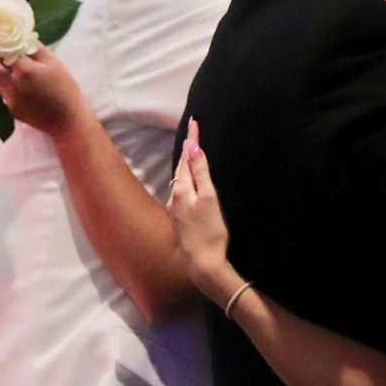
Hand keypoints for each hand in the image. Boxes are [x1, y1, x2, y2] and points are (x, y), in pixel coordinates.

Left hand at [0, 44, 88, 137]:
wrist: (68, 120)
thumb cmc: (65, 88)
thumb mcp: (54, 63)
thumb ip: (35, 48)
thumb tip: (23, 38)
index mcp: (23, 71)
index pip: (4, 51)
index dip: (2, 44)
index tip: (2, 38)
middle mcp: (11, 85)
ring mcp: (9, 99)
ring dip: (0, 71)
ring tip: (13, 67)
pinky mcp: (11, 110)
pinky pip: (4, 93)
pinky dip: (8, 85)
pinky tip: (23, 85)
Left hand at [167, 119, 235, 304]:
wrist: (203, 264)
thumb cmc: (211, 232)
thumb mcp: (210, 198)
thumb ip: (201, 173)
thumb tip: (193, 147)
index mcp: (182, 189)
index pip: (187, 156)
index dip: (192, 138)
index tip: (194, 121)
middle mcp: (174, 197)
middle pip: (181, 167)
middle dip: (187, 149)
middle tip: (193, 132)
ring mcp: (175, 210)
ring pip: (179, 180)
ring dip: (185, 165)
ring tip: (192, 153)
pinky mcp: (180, 221)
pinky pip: (181, 192)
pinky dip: (185, 180)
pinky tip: (189, 183)